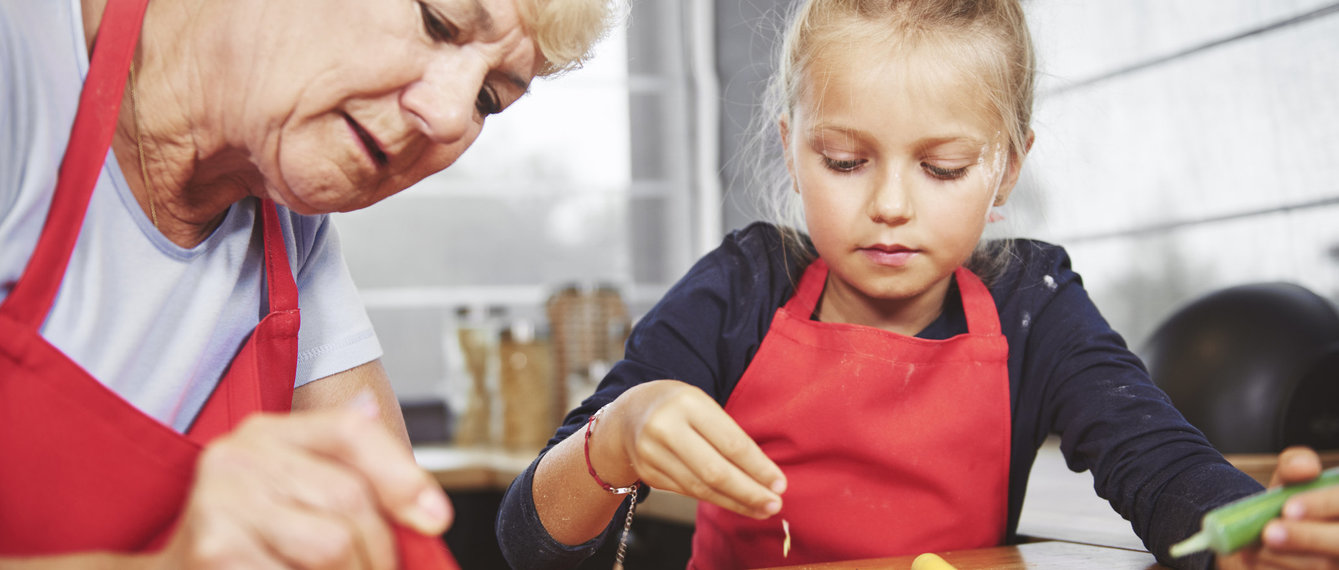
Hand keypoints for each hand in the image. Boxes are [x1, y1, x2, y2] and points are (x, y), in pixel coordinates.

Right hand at [154, 402, 451, 568]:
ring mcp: (222, 501)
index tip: (436, 519)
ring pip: (334, 544)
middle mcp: (239, 455)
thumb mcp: (299, 496)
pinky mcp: (216, 549)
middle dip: (381, 550)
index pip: (350, 432)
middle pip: (351, 497)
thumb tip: (412, 478)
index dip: (402, 474)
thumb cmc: (252, 539)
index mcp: (267, 432)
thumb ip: (352, 478)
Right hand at [593, 380, 786, 519]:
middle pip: (715, 471)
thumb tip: (766, 475)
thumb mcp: (703, 405)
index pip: (731, 443)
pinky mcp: (647, 472)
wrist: (629, 413)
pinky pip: (688, 492)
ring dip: (735, 502)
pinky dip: (715, 500)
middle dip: (749, 492)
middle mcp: (665, 427)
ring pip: (701, 488)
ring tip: (761, 509)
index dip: (758, 467)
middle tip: (775, 505)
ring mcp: (652, 452)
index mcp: (688, 403)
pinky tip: (735, 503)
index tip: (780, 484)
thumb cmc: (679, 407)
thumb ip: (728, 435)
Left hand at [1218, 446, 1338, 569]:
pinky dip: (1272, 568)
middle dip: (1304, 538)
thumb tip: (1304, 467)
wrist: (1270, 534)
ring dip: (1283, 556)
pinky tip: (1254, 557)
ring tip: (1254, 543)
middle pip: (1338, 542)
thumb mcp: (1290, 478)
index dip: (1321, 504)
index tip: (1288, 508)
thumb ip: (1296, 463)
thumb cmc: (1289, 502)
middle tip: (1268, 532)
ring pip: (1321, 565)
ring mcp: (1336, 561)